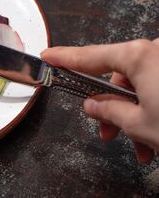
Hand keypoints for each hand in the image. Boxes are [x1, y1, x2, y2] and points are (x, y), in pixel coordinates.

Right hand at [41, 38, 158, 163]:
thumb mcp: (138, 123)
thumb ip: (109, 110)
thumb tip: (94, 105)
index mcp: (138, 56)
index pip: (90, 56)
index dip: (65, 59)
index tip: (49, 56)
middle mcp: (155, 51)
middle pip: (119, 77)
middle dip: (114, 107)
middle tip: (108, 132)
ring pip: (141, 86)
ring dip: (136, 117)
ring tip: (141, 147)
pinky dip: (155, 110)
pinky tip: (155, 141)